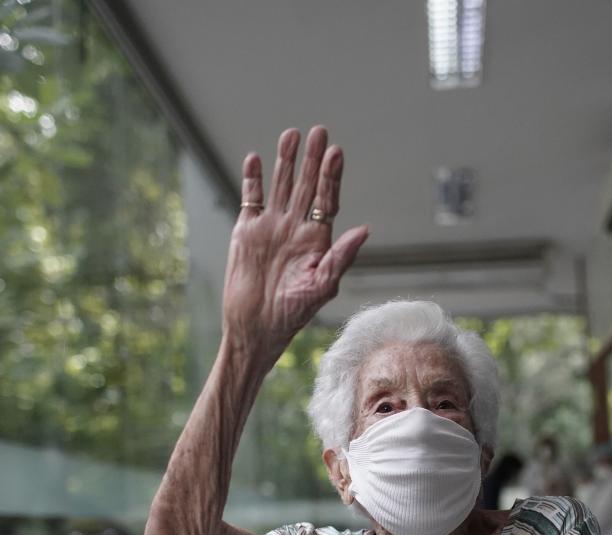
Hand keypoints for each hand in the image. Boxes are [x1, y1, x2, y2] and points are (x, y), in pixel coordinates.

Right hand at [223, 126, 369, 359]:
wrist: (255, 328)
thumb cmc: (292, 314)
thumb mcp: (323, 286)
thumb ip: (342, 256)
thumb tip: (364, 229)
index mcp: (318, 240)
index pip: (327, 200)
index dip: (332, 176)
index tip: (336, 152)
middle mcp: (296, 228)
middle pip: (306, 186)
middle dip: (312, 159)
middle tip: (319, 131)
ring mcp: (271, 227)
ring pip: (279, 186)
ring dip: (285, 161)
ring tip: (291, 134)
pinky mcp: (247, 231)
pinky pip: (251, 198)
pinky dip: (252, 179)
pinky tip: (257, 158)